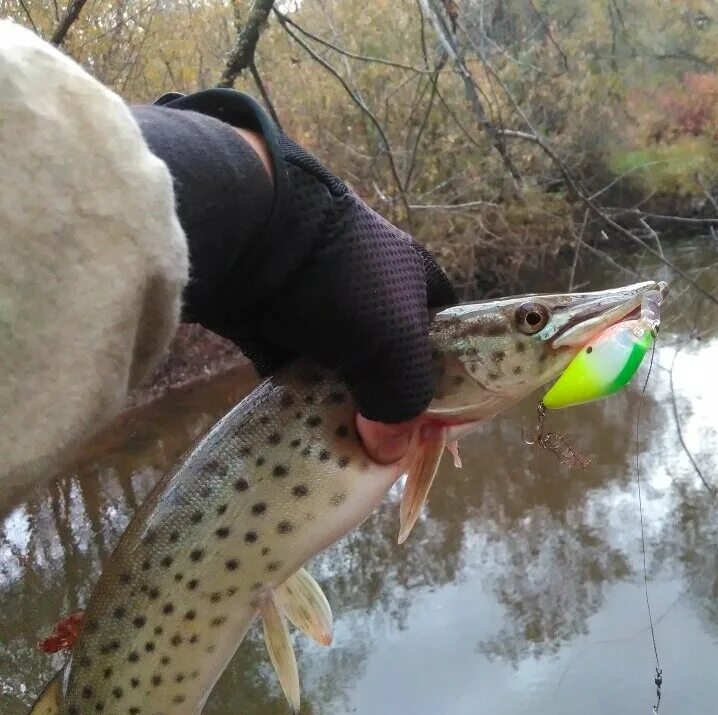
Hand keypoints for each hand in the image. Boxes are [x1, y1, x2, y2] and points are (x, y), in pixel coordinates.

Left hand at [145, 90, 457, 462]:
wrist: (249, 238)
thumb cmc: (343, 286)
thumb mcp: (395, 346)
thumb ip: (404, 404)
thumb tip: (389, 452)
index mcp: (413, 278)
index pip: (446, 331)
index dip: (448, 376)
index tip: (437, 421)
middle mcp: (370, 288)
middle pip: (390, 355)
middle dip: (389, 398)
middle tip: (389, 442)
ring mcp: (319, 303)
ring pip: (341, 366)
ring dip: (342, 402)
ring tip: (348, 445)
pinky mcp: (273, 319)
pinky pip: (295, 369)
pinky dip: (299, 397)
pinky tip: (303, 429)